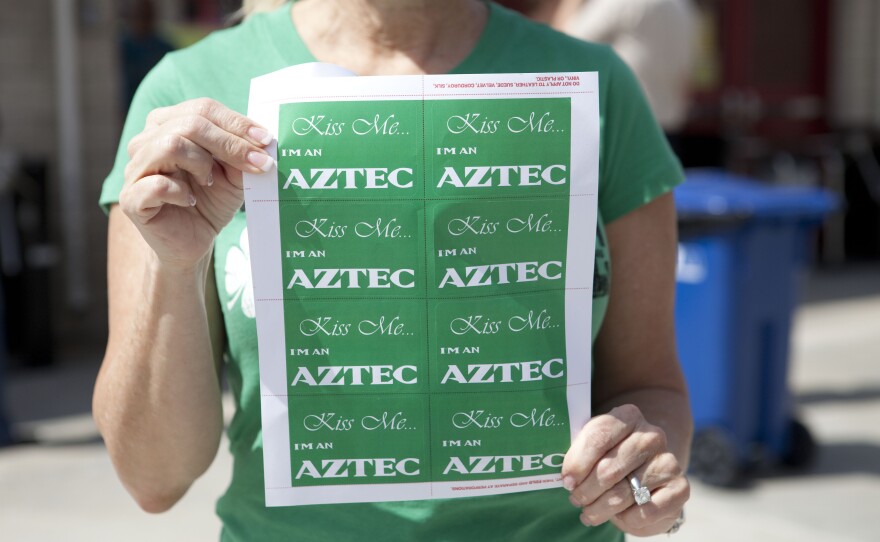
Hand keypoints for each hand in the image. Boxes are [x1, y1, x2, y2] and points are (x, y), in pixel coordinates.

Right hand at [119, 98, 273, 269]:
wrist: (193, 241)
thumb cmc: (211, 201)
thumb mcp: (234, 174)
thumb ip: (241, 155)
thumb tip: (261, 142)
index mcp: (168, 124)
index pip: (203, 108)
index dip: (237, 123)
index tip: (266, 140)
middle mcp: (147, 141)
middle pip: (189, 124)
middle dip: (230, 144)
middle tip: (258, 164)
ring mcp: (136, 169)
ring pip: (170, 145)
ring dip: (201, 163)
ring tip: (210, 181)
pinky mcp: (132, 199)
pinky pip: (156, 184)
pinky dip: (180, 192)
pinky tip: (191, 201)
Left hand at [562, 404, 689, 535]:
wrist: (649, 477)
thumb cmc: (612, 458)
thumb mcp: (594, 448)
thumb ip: (580, 454)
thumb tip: (568, 477)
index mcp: (628, 416)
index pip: (598, 437)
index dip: (578, 463)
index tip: (566, 481)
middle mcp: (652, 435)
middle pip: (608, 468)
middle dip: (586, 490)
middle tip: (575, 500)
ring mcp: (669, 461)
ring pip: (624, 493)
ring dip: (600, 508)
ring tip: (589, 513)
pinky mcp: (681, 488)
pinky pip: (646, 511)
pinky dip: (628, 519)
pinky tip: (620, 516)